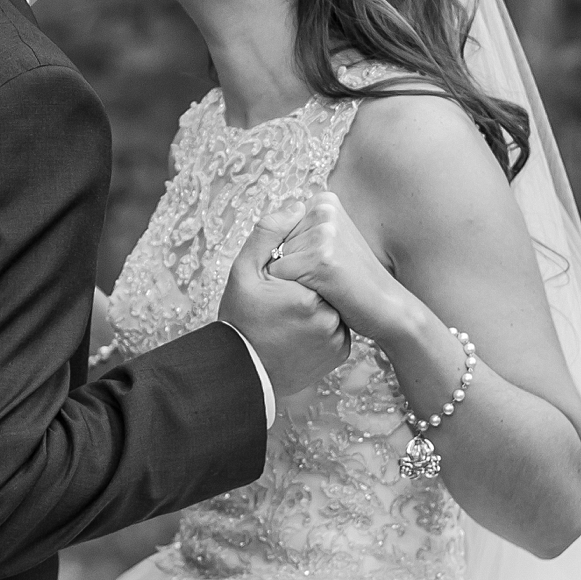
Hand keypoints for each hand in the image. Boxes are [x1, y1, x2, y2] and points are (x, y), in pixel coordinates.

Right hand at [219, 201, 350, 396]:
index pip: (316, 260)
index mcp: (308, 296)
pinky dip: (323, 324)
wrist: (242, 373)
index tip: (278, 281)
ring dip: (318, 302)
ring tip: (289, 316)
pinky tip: (299, 330)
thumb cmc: (240, 319)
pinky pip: (338, 326)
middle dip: (309, 283)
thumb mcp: (244, 271)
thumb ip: (268, 233)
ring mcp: (337, 339)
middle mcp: (330, 320)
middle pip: (327, 281)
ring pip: (334, 302)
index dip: (296, 266)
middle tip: (282, 300)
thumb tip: (298, 206)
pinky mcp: (340, 353)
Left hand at [264, 192, 412, 344]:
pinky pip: (279, 273)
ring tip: (324, 281)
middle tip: (324, 273)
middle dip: (289, 262)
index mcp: (325, 201)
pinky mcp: (321, 258)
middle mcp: (325, 210)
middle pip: (274, 240)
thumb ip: (299, 228)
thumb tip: (270, 223)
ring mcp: (324, 232)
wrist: (386, 305)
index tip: (321, 260)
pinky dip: (292, 289)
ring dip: (291, 277)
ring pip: (275, 257)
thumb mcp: (326, 242)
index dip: (292, 251)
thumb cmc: (351, 277)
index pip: (278, 225)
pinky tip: (321, 291)